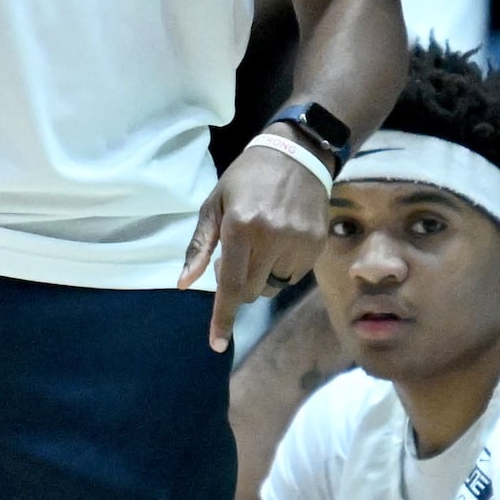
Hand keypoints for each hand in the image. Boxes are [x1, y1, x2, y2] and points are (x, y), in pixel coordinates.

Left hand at [182, 132, 325, 351]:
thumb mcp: (214, 205)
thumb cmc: (245, 179)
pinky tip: (281, 242)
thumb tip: (184, 284)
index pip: (230, 284)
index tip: (217, 344)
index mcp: (240, 227)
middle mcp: (271, 238)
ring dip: (261, 277)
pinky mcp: (315, 245)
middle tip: (238, 256)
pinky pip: (292, 277)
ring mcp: (297, 243)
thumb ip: (199, 247)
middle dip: (239, 285)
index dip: (222, 317)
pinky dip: (281, 269)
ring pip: (272, 287)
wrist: (297, 155)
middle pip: (250, 291)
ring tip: (262, 245)